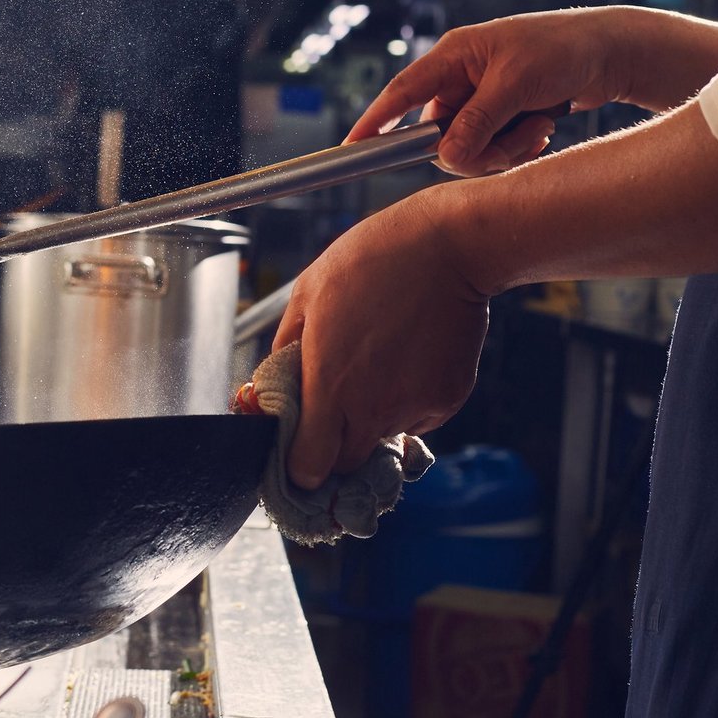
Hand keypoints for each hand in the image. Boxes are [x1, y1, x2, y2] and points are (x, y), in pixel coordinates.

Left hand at [274, 185, 490, 489]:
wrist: (446, 248)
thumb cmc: (370, 263)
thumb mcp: (305, 298)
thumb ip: (285, 351)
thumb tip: (270, 385)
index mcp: (329, 384)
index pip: (310, 465)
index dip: (300, 469)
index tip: (297, 458)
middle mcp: (372, 406)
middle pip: (346, 465)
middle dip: (333, 451)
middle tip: (329, 419)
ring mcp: (413, 406)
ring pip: (382, 440)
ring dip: (370, 422)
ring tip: (372, 369)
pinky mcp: (447, 399)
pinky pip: (417, 421)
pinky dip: (405, 405)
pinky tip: (403, 362)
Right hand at [348, 8, 637, 175]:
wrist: (614, 51)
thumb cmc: (566, 50)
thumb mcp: (518, 85)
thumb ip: (478, 122)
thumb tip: (446, 156)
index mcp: (454, 56)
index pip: (402, 91)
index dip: (376, 120)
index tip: (352, 146)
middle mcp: (461, 78)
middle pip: (439, 134)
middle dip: (477, 147)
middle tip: (516, 141)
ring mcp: (480, 98)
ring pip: (467, 147)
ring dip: (505, 147)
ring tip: (540, 127)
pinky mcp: (500, 114)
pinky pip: (491, 148)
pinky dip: (516, 147)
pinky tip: (542, 130)